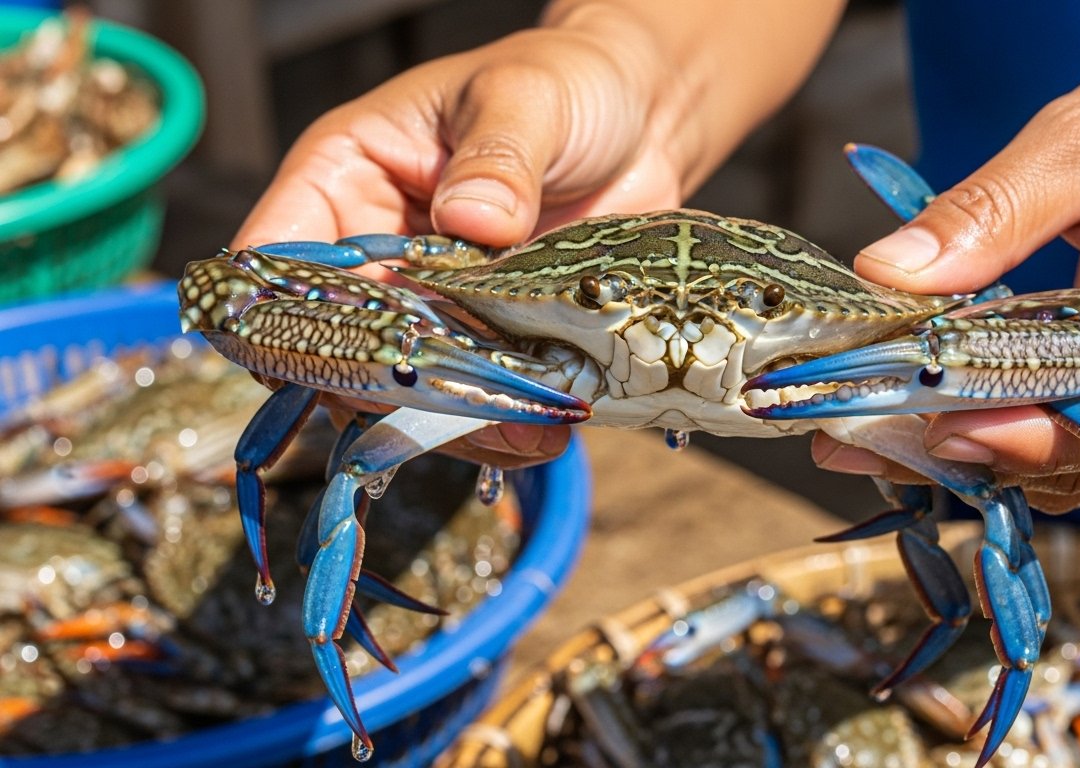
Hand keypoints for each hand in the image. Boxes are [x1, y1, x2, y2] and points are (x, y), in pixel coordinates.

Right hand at [231, 1, 841, 468]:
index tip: (339, 359)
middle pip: (337, 347)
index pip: (275, 258)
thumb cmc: (564, 82)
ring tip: (516, 429)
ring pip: (406, 390)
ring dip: (453, 419)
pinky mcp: (490, 339)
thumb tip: (472, 220)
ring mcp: (432, 306)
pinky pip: (475, 400)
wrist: (642, 118)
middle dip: (386, 386)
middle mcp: (374, 252)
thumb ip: (499, 156)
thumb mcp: (527, 98)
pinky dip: (503, 423)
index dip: (287, 316)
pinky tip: (544, 426)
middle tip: (448, 406)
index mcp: (346, 177)